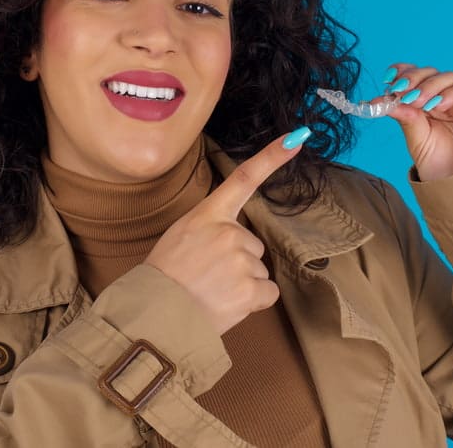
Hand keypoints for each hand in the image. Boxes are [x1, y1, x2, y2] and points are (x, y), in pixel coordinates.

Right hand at [144, 130, 307, 334]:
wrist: (156, 313)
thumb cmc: (163, 278)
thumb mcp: (181, 237)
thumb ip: (209, 232)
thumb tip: (235, 244)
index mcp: (208, 215)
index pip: (244, 178)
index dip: (272, 157)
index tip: (296, 138)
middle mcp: (229, 232)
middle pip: (253, 246)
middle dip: (237, 264)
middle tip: (208, 278)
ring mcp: (241, 260)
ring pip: (258, 272)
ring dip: (242, 285)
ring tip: (212, 292)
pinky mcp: (251, 288)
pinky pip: (267, 293)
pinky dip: (253, 302)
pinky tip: (228, 304)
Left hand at [383, 64, 452, 180]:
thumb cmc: (443, 166)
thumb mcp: (418, 141)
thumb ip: (405, 118)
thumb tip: (380, 101)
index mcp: (428, 103)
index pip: (415, 76)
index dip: (403, 72)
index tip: (388, 80)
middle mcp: (447, 97)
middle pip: (430, 73)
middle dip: (414, 79)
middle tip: (401, 91)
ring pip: (449, 77)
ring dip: (430, 86)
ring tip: (418, 102)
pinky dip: (452, 93)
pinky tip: (439, 105)